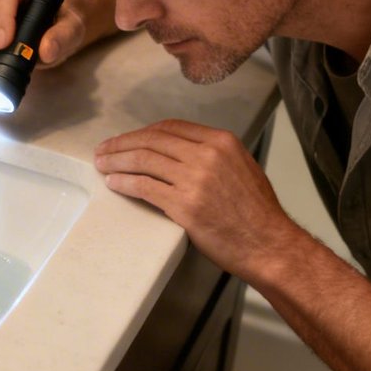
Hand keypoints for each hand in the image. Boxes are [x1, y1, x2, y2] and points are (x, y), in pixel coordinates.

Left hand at [93, 120, 302, 277]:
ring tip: (102, 165)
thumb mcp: (241, 168)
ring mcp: (195, 179)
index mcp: (221, 141)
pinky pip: (145, 187)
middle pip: (152, 140)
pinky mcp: (184, 205)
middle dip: (122, 144)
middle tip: (103, 151)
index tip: (127, 140)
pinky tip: (114, 183)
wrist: (269, 244)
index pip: (170, 127)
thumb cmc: (257, 212)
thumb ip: (213, 155)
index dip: (143, 132)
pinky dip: (125, 182)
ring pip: (144, 160)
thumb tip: (181, 153)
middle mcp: (207, 154)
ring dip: (117, 161)